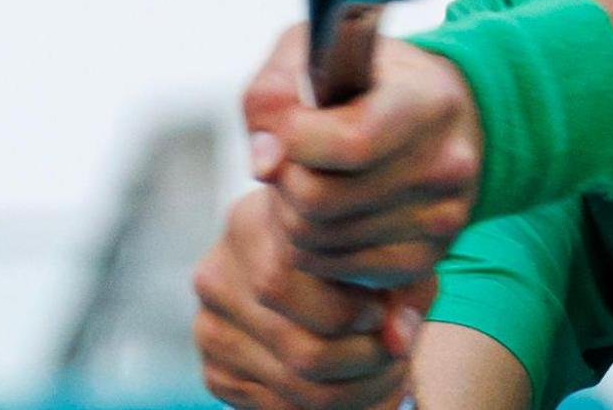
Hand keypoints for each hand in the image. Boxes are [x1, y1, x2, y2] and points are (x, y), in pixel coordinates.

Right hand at [192, 188, 424, 409]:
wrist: (313, 271)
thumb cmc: (357, 250)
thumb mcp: (385, 249)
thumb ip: (402, 286)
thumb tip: (397, 341)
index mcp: (251, 222)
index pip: (294, 283)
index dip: (355, 312)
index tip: (386, 313)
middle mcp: (217, 275)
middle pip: (302, 349)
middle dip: (366, 361)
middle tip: (399, 354)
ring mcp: (209, 327)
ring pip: (297, 387)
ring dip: (359, 391)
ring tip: (390, 371)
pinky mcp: (215, 373)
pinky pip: (280, 409)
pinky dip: (332, 408)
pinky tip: (361, 384)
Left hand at [242, 26, 483, 287]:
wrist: (444, 115)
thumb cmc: (370, 79)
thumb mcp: (319, 51)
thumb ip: (274, 91)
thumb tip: (264, 163)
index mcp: (428, 102)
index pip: (349, 142)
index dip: (293, 138)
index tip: (286, 125)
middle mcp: (445, 164)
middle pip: (320, 201)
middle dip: (284, 181)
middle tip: (290, 161)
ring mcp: (442, 218)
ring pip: (318, 242)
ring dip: (291, 216)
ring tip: (307, 182)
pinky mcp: (428, 258)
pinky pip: (337, 271)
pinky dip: (313, 249)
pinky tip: (324, 216)